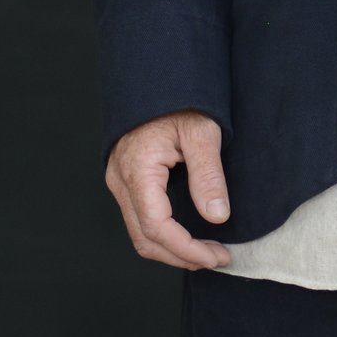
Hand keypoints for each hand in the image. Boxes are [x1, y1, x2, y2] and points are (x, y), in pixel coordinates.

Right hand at [104, 111, 232, 269]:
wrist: (157, 79)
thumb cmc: (180, 100)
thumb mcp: (202, 132)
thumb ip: (208, 176)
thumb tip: (217, 217)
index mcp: (137, 170)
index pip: (156, 226)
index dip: (187, 249)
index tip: (217, 256)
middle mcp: (121, 180)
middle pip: (145, 238)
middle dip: (181, 256)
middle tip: (218, 258)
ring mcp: (119, 182)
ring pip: (140, 233)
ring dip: (172, 250)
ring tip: (207, 252)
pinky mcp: (125, 181)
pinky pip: (140, 219)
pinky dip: (164, 235)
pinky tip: (189, 236)